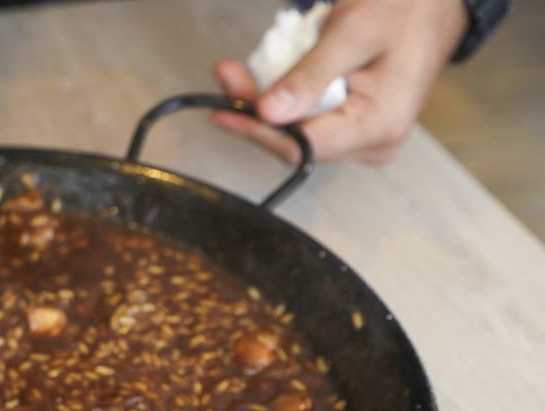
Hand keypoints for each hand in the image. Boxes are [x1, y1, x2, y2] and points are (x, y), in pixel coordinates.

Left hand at [212, 0, 468, 164]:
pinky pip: (307, 122)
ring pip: (297, 134)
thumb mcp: (352, 34)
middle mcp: (372, 143)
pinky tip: (264, 79)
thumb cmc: (403, 10)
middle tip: (226, 78)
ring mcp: (362, 139)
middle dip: (256, 113)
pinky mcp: (351, 129)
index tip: (226, 108)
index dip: (260, 130)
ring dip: (264, 105)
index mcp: (380, 125)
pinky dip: (283, 101)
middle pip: (296, 143)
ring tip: (236, 75)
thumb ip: (310, 75)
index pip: (305, 146)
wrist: (434, 5)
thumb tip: (269, 112)